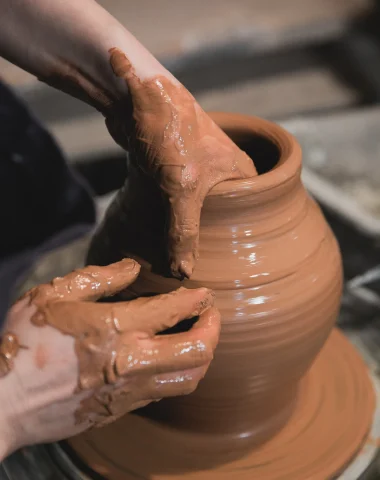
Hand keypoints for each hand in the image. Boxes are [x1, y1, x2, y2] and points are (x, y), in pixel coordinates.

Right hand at [0, 259, 219, 458]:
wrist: (4, 402)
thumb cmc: (25, 342)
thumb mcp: (52, 295)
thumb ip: (97, 278)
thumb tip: (132, 267)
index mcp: (115, 327)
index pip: (173, 310)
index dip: (196, 299)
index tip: (204, 294)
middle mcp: (131, 361)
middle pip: (198, 350)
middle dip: (213, 329)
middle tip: (211, 315)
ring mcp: (130, 391)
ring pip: (189, 379)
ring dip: (202, 355)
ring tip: (197, 338)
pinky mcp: (122, 410)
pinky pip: (163, 392)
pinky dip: (176, 373)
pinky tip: (167, 359)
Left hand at [106, 49, 257, 278]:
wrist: (132, 96)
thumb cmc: (169, 132)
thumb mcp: (181, 187)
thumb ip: (184, 231)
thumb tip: (183, 273)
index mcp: (241, 171)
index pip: (250, 216)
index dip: (240, 240)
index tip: (226, 265)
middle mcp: (224, 170)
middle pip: (222, 214)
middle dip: (210, 238)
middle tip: (199, 265)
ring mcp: (197, 169)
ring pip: (196, 207)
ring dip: (186, 227)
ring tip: (177, 256)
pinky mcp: (173, 168)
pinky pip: (174, 200)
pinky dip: (167, 216)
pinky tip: (160, 234)